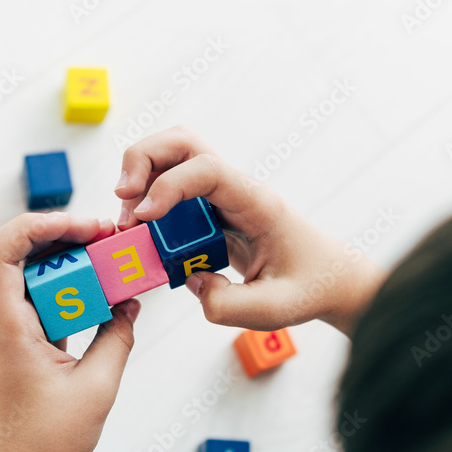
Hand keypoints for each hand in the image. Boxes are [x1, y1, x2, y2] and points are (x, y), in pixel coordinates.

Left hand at [0, 212, 136, 451]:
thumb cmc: (51, 443)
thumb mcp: (98, 386)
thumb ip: (118, 336)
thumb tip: (130, 303)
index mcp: (8, 329)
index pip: (0, 251)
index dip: (38, 224)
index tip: (85, 226)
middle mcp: (1, 325)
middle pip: (17, 255)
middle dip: (63, 236)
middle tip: (108, 237)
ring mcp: (9, 336)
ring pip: (31, 276)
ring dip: (68, 262)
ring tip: (110, 261)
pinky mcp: (22, 348)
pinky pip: (43, 302)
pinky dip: (71, 290)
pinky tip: (104, 296)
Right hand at [114, 126, 385, 335]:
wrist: (329, 279)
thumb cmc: (309, 287)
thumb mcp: (274, 308)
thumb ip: (227, 304)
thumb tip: (191, 282)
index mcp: (257, 202)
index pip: (208, 169)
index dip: (169, 186)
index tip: (144, 218)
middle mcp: (237, 189)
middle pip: (182, 142)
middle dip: (142, 160)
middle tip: (123, 201)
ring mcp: (223, 197)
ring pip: (173, 158)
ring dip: (140, 179)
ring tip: (128, 223)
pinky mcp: (211, 212)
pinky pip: (172, 189)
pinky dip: (148, 200)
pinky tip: (142, 233)